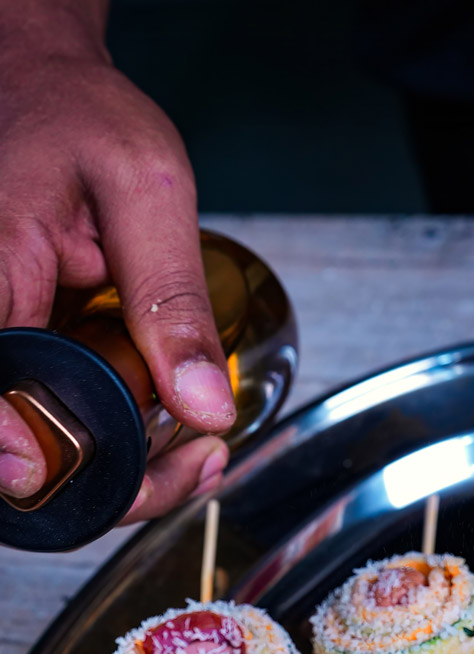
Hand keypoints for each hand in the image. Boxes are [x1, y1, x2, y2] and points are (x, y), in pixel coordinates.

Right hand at [0, 15, 231, 521]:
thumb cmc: (79, 121)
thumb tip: (203, 405)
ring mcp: (8, 351)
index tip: (49, 465)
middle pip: (12, 449)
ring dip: (115, 478)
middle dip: (101, 484)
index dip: (10, 441)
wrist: (50, 96)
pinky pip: (60, 426)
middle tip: (189, 465)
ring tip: (194, 454)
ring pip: (38, 452)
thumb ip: (171, 296)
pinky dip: (117, 448)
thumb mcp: (146, 190)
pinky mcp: (28, 362)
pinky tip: (172, 434)